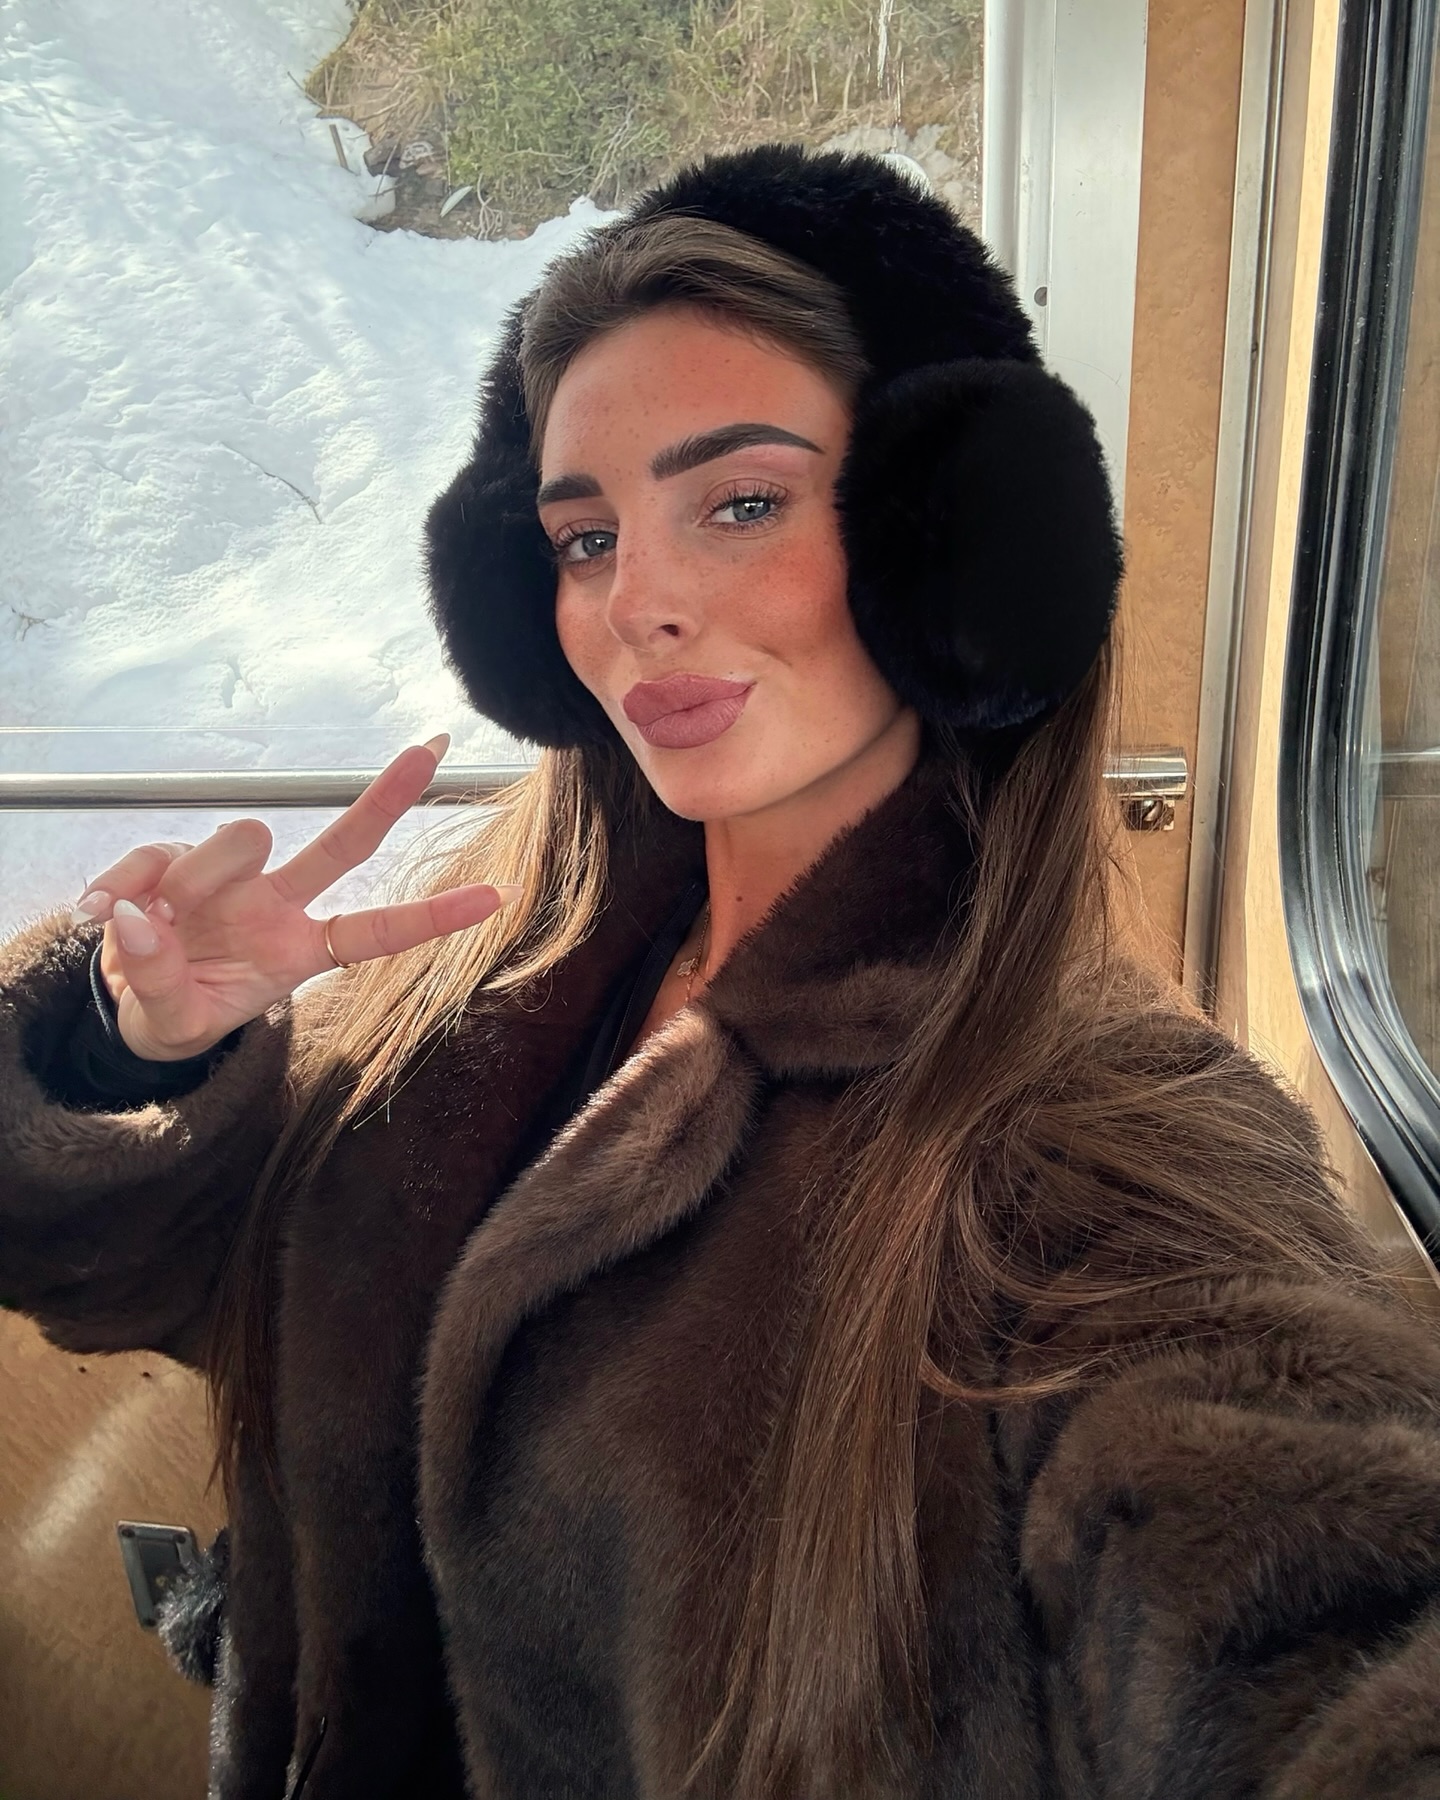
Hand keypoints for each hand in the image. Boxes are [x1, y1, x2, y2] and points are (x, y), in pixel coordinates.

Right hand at [67, 734, 520, 1061]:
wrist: (128, 1004)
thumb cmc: (179, 1010)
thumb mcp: (175, 1022)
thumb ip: (159, 980)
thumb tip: (133, 916)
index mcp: (299, 951)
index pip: (375, 933)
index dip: (434, 916)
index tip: (499, 895)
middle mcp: (276, 903)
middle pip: (345, 844)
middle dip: (390, 796)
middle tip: (431, 749)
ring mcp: (230, 876)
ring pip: (240, 840)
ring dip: (197, 875)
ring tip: (148, 921)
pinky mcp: (173, 860)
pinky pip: (156, 856)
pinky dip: (125, 882)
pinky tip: (101, 911)